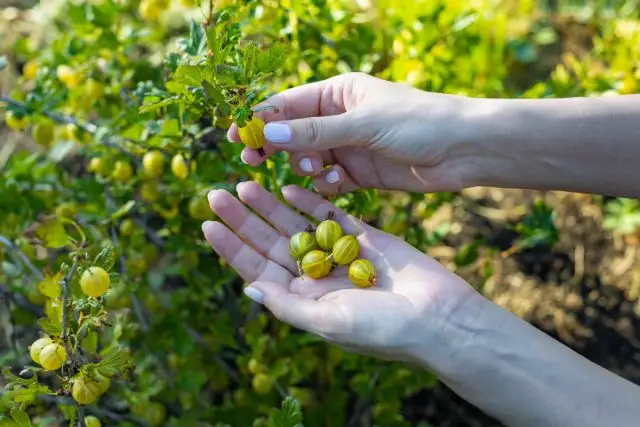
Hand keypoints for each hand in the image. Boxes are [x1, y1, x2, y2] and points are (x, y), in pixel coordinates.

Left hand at [202, 181, 478, 365]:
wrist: (438, 317)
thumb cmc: (382, 329)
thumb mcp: (327, 322)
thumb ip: (287, 304)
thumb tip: (248, 289)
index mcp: (303, 299)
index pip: (257, 270)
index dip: (232, 248)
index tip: (207, 224)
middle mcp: (316, 276)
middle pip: (271, 243)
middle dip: (244, 220)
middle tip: (216, 194)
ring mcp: (339, 253)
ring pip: (296, 225)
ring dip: (270, 205)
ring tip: (244, 184)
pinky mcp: (364, 235)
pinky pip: (331, 214)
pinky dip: (310, 201)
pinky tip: (288, 186)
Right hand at [227, 72, 476, 194]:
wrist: (464, 150)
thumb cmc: (418, 122)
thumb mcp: (364, 124)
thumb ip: (315, 132)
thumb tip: (266, 132)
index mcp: (339, 93)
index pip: (288, 104)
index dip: (260, 118)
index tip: (236, 134)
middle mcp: (340, 118)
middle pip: (292, 132)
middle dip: (274, 146)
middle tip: (253, 161)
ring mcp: (349, 146)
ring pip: (308, 158)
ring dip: (304, 166)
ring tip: (312, 170)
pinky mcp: (360, 173)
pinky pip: (329, 180)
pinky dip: (326, 184)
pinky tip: (336, 183)